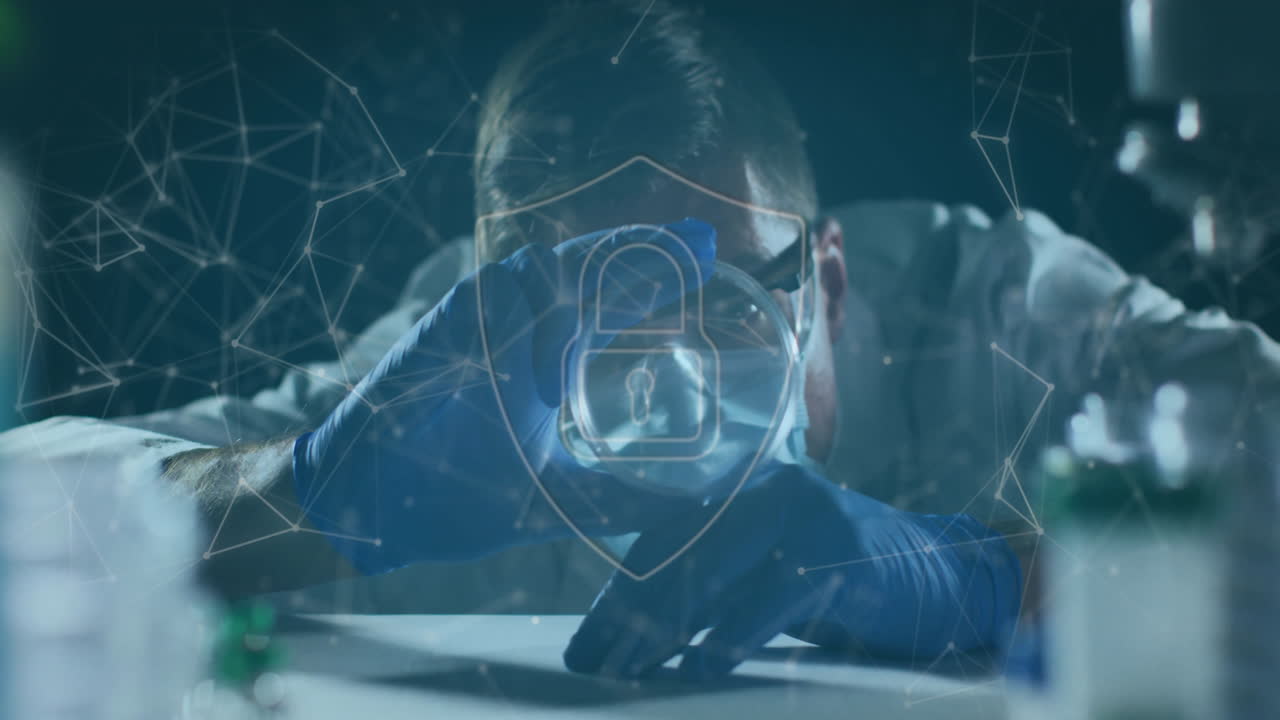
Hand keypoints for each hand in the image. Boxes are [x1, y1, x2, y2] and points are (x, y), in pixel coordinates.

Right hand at [292, 220, 715, 572]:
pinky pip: (499, 298)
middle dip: (646, 247)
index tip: (711, 253)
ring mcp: (483, 317)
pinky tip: (539, 382)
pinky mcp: (445, 321)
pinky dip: (529, 330)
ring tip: (581, 358)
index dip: (656, 269)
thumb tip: (703, 508)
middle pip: (590, 264)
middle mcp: (519, 323)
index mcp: (546, 352)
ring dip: (581, 304)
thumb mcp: (561, 498)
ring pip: (548, 272)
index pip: (609, 296)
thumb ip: (625, 499)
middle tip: (701, 241)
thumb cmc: (457, 494)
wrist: (374, 507)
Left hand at [563, 463, 1021, 678]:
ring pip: (710, 576)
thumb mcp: (767, 563)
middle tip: (591, 663)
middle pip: (676, 556)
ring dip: (661, 632)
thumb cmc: (838, 575)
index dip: (616, 592)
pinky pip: (766, 601)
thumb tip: (631, 621)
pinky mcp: (835, 555)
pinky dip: (728, 637)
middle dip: (625, 617)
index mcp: (742, 484)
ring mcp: (801, 516)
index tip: (584, 640)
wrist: (941, 572)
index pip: (661, 538)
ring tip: (627, 671)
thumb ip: (712, 573)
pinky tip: (698, 666)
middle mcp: (765, 487)